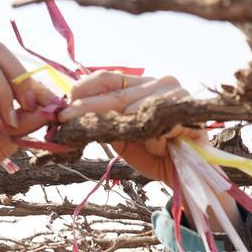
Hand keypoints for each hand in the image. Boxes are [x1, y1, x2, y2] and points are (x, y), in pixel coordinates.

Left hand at [58, 71, 205, 183]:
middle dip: (88, 109)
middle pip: (116, 95)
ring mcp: (175, 93)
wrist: (185, 173)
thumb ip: (103, 123)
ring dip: (126, 129)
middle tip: (65, 119)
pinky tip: (155, 148)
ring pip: (136, 109)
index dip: (84, 89)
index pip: (108, 78)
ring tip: (125, 143)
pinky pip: (161, 126)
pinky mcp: (188, 110)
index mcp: (140, 85)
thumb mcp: (121, 137)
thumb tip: (68, 115)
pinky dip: (154, 140)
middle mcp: (158, 82)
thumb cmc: (153, 154)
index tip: (63, 105)